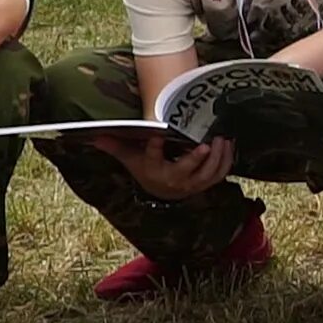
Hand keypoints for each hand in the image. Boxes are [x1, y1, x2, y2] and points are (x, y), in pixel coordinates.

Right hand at [97, 135, 234, 199]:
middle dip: (195, 159)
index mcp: (155, 171)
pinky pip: (220, 174)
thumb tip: (94, 137)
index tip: (158, 134)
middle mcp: (175, 180)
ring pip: (207, 174)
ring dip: (217, 158)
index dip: (155, 147)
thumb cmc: (146, 168)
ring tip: (220, 139)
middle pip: (186, 171)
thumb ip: (116, 146)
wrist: (162, 189)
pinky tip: (229, 144)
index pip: (153, 159)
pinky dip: (226, 161)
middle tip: (204, 144)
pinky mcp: (207, 182)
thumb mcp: (131, 158)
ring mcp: (193, 183)